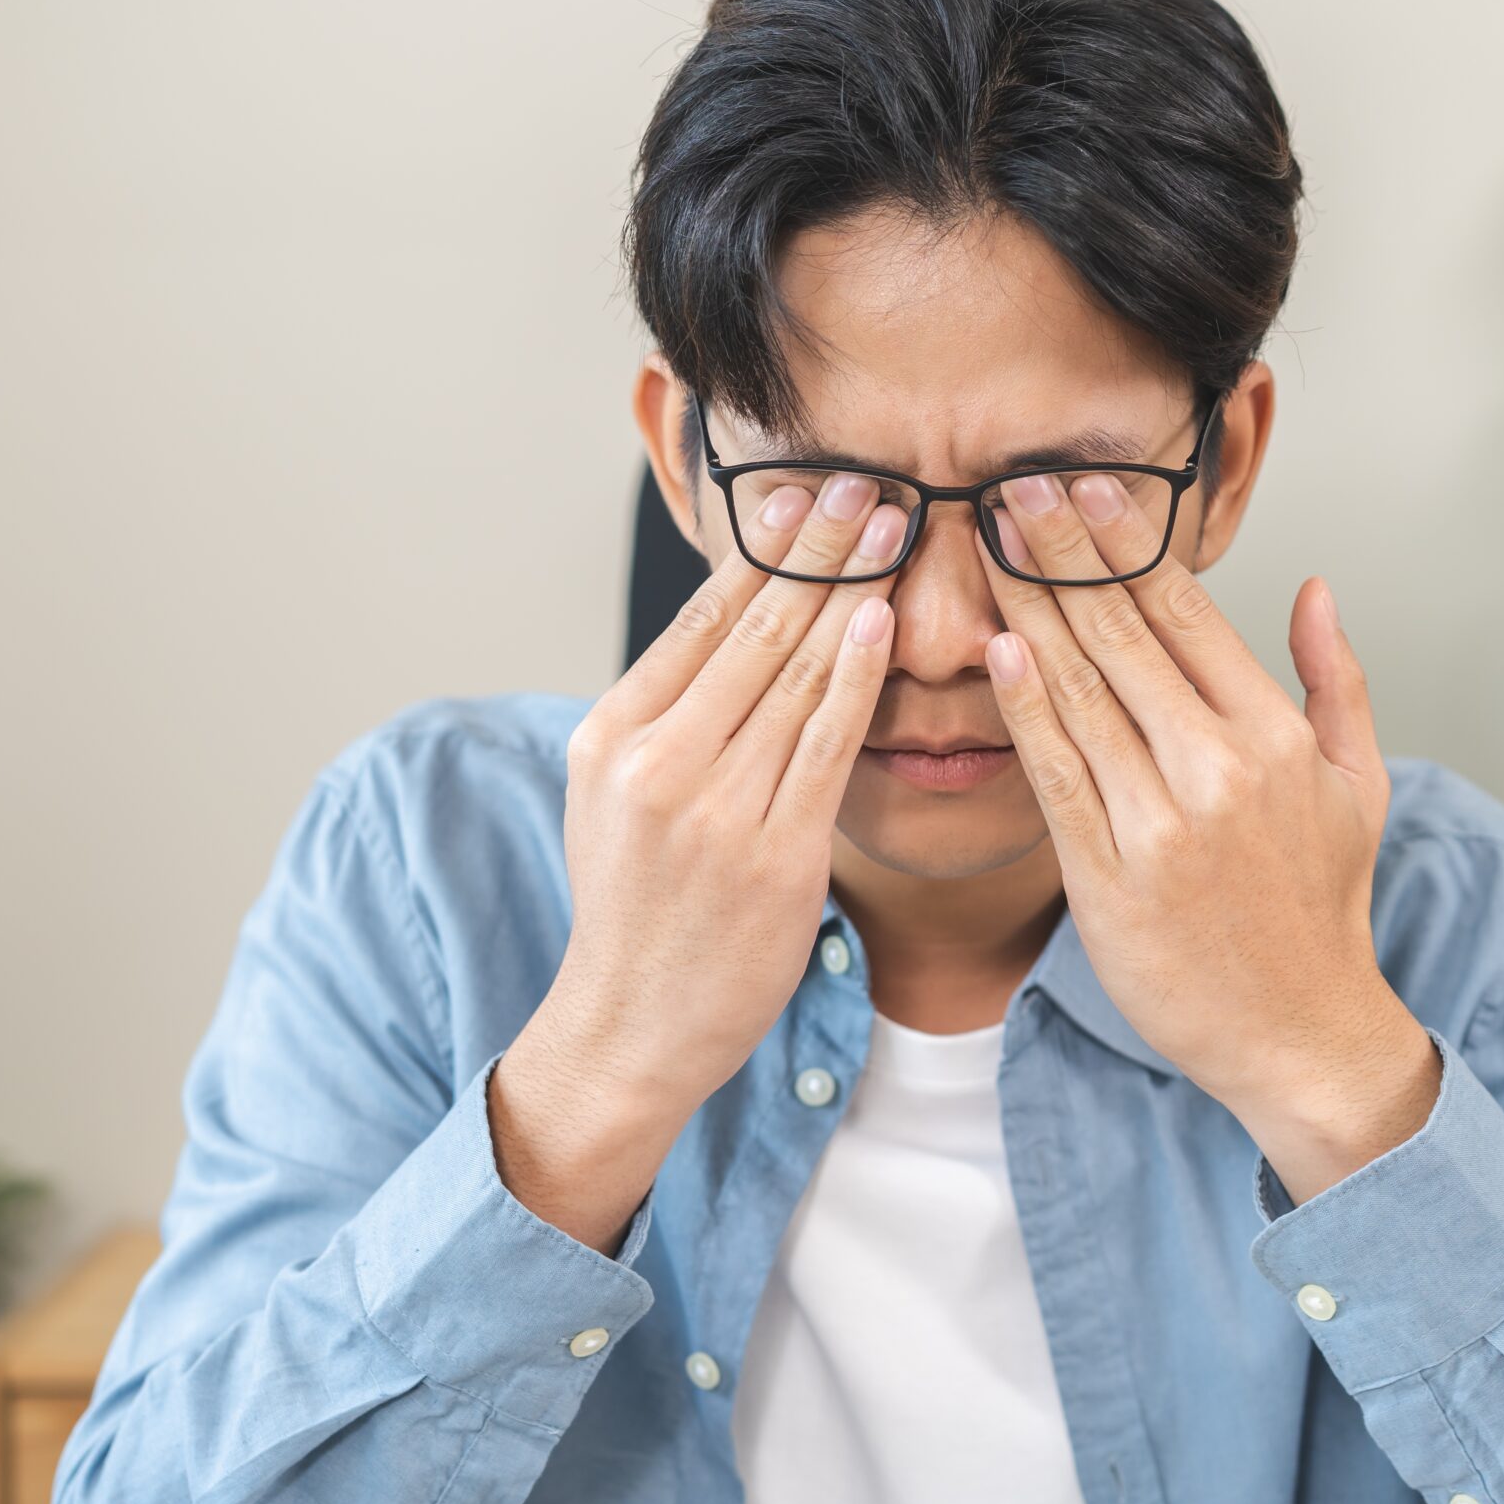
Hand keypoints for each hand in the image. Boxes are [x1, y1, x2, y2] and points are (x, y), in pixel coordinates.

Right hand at [492, 471, 905, 1250]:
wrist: (631, 1026)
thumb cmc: (638, 908)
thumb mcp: (615, 795)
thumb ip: (666, 714)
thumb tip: (730, 626)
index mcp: (612, 733)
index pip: (699, 616)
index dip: (761, 544)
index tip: (805, 486)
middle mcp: (655, 760)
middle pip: (752, 626)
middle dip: (815, 543)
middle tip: (867, 476)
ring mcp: (713, 807)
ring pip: (794, 671)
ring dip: (849, 586)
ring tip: (891, 521)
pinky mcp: (773, 854)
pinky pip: (825, 744)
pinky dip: (855, 675)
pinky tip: (882, 620)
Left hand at [981, 468, 1438, 1202]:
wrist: (1298, 1034)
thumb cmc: (1322, 907)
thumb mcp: (1360, 785)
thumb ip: (1338, 679)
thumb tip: (1318, 588)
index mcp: (1276, 735)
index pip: (1186, 610)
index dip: (1123, 541)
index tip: (1077, 485)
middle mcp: (1218, 767)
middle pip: (1122, 633)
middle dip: (1060, 552)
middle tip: (1008, 488)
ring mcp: (1160, 821)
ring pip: (1079, 689)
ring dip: (1026, 608)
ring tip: (986, 543)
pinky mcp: (1106, 874)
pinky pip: (1055, 771)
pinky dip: (1022, 705)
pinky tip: (994, 647)